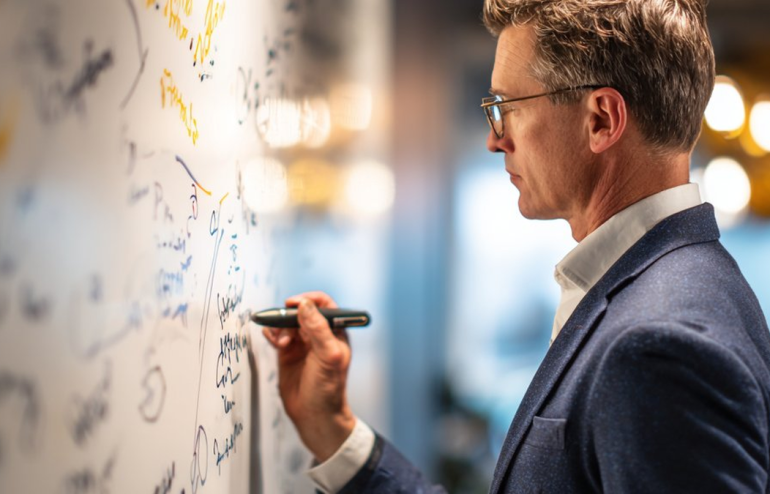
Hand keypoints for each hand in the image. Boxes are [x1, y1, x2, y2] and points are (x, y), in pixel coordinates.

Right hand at [262, 291, 355, 461]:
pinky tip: (274, 342)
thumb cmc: (328, 388)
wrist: (315, 415)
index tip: (294, 303)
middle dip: (289, 315)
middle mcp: (319, 335)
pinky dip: (272, 334)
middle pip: (301, 312)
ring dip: (280, 326)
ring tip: (281, 342)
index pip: (323, 305)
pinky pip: (277, 334)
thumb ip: (318, 329)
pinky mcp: (287, 353)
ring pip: (287, 322)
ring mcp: (302, 344)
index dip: (308, 300)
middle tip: (281, 323)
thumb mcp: (328, 356)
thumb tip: (304, 305)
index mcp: (335, 332)